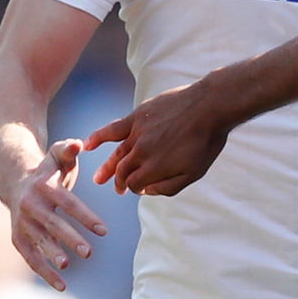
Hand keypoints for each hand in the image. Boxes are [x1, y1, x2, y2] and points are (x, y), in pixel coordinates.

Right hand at [9, 138, 106, 291]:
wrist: (15, 181)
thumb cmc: (47, 171)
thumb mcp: (57, 156)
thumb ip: (68, 149)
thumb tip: (79, 143)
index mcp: (43, 187)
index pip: (68, 203)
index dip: (85, 216)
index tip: (104, 230)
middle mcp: (30, 206)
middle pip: (53, 224)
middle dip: (70, 239)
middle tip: (89, 252)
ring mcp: (22, 224)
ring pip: (39, 242)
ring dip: (52, 256)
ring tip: (68, 267)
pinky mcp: (18, 238)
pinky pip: (31, 258)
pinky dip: (44, 273)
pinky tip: (62, 286)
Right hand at [85, 81, 229, 197]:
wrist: (209, 106)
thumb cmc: (205, 142)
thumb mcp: (194, 173)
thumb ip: (168, 187)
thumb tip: (146, 191)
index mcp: (154, 168)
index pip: (133, 184)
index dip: (134, 189)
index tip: (139, 189)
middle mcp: (141, 152)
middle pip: (122, 171)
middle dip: (119, 182)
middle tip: (117, 189)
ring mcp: (137, 134)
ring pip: (117, 154)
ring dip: (108, 168)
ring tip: (99, 179)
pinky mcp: (137, 117)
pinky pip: (112, 129)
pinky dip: (98, 137)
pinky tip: (88, 145)